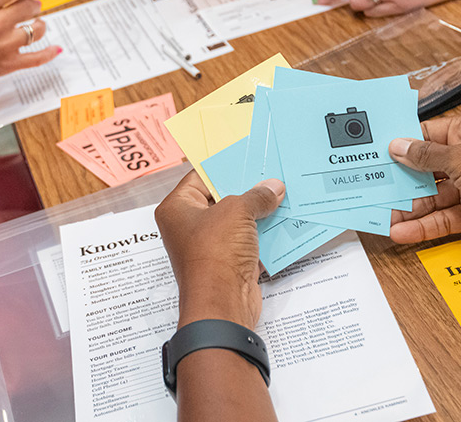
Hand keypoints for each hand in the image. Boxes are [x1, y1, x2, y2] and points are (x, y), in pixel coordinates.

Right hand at [0, 0, 60, 100]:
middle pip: (29, 6)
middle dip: (33, 4)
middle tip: (32, 5)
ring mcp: (5, 44)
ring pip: (36, 29)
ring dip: (39, 25)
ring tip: (37, 24)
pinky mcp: (8, 64)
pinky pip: (37, 57)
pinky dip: (48, 53)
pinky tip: (54, 48)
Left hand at [155, 172, 285, 328]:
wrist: (222, 304)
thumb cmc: (216, 254)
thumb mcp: (238, 212)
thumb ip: (256, 196)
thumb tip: (273, 188)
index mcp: (177, 208)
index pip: (200, 176)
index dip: (223, 166)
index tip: (246, 156)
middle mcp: (188, 226)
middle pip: (220, 198)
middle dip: (246, 189)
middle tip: (269, 173)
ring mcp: (208, 245)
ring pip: (236, 221)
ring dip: (257, 211)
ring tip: (282, 193)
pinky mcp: (227, 262)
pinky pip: (247, 240)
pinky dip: (263, 232)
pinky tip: (283, 219)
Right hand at [387, 113, 460, 248]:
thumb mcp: (459, 158)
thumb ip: (424, 156)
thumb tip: (399, 146)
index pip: (427, 134)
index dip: (403, 143)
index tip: (377, 152)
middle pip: (427, 168)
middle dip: (402, 180)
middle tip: (373, 187)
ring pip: (433, 197)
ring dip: (409, 208)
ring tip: (383, 216)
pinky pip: (443, 218)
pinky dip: (424, 226)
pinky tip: (403, 232)